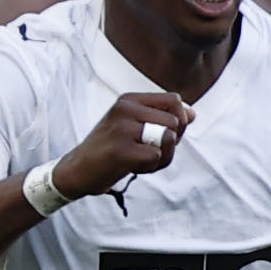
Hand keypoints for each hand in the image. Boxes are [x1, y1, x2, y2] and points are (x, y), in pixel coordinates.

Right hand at [56, 92, 192, 196]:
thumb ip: (162, 119)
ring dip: (162, 156)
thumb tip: (192, 114)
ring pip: (168, 138)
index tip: (165, 135)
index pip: (173, 100)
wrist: (77, 170)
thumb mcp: (134, 126)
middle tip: (150, 153)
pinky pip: (156, 156)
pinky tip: (133, 167)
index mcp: (129, 100)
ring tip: (142, 160)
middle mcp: (125, 109)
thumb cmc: (109, 149)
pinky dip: (150, 167)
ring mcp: (122, 129)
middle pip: (175, 121)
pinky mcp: (121, 151)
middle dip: (171, 143)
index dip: (179, 120)